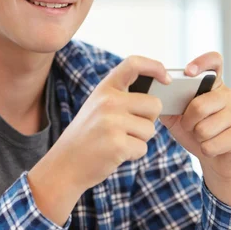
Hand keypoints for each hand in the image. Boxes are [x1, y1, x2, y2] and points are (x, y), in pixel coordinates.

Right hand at [28, 56, 168, 223]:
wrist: (64, 165)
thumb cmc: (87, 137)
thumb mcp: (97, 107)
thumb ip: (121, 98)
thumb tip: (156, 99)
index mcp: (104, 89)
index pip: (133, 64)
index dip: (155, 67)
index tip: (166, 79)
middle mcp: (108, 101)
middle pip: (154, 105)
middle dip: (148, 120)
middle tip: (127, 129)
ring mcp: (112, 122)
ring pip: (150, 129)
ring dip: (139, 139)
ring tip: (116, 142)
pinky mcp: (117, 144)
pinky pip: (143, 148)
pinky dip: (133, 154)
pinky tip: (114, 154)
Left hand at [161, 52, 230, 212]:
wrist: (218, 158)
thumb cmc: (196, 131)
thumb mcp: (178, 115)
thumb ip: (168, 103)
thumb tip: (151, 95)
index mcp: (213, 85)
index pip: (214, 62)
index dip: (202, 63)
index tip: (188, 72)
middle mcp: (229, 95)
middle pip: (199, 105)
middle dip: (188, 121)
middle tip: (190, 125)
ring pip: (204, 128)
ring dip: (197, 137)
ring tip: (203, 136)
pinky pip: (212, 144)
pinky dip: (205, 149)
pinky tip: (212, 147)